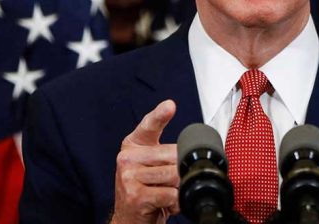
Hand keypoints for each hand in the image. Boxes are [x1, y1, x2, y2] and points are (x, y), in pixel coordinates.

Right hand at [110, 100, 179, 223]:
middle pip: (172, 155)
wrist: (129, 220)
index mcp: (133, 145)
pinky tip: (167, 204)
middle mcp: (127, 158)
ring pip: (173, 175)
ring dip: (179, 188)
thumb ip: (166, 153)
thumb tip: (191, 149)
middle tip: (174, 183)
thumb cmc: (144, 191)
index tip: (170, 106)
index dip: (160, 115)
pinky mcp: (135, 196)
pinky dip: (176, 202)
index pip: (148, 126)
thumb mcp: (151, 166)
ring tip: (170, 194)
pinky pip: (170, 194)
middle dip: (181, 171)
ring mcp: (128, 177)